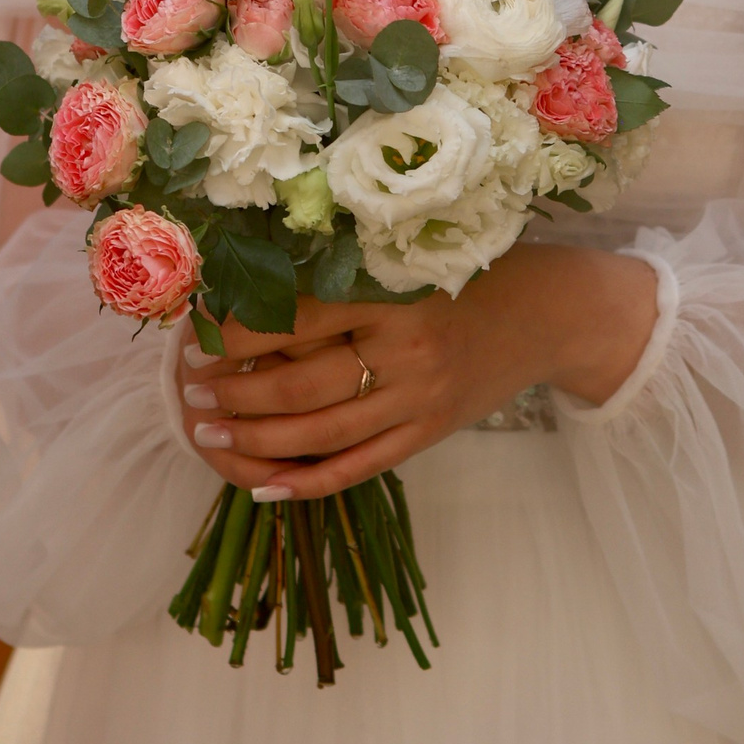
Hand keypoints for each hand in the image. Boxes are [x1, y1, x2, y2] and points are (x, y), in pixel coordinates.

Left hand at [174, 247, 660, 499]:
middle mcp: (405, 352)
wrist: (554, 313)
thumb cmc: (474, 271)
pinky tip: (263, 486)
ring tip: (207, 429)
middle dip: (231, 392)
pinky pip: (357, 467)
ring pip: (317, 433)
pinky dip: (305, 483)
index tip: (196, 332)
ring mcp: (418, 401)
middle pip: (296, 386)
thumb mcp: (410, 258)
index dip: (234, 332)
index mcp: (393, 296)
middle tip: (189, 389)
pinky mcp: (429, 434)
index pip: (294, 320)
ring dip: (252, 437)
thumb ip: (345, 276)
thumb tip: (251, 287)